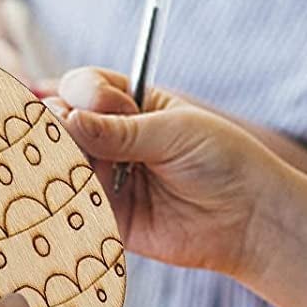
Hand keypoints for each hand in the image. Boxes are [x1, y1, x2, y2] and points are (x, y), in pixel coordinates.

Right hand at [48, 67, 286, 282]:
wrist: (249, 217)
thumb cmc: (223, 161)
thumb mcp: (174, 133)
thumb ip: (119, 131)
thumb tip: (66, 121)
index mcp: (131, 105)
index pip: (84, 88)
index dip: (84, 94)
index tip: (106, 104)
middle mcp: (112, 139)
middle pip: (62, 123)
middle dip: (58, 125)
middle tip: (67, 134)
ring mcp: (107, 177)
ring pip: (62, 163)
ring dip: (58, 161)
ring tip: (70, 165)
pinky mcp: (107, 216)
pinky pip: (75, 205)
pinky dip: (66, 198)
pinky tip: (70, 194)